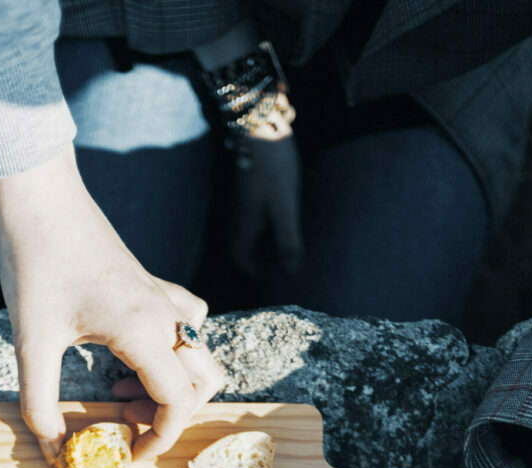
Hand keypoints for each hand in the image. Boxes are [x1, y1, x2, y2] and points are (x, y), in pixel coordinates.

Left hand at [0, 148, 223, 463]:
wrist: (40, 197)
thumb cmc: (35, 262)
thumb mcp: (30, 344)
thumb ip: (40, 404)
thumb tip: (53, 450)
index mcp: (143, 331)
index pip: (178, 402)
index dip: (161, 439)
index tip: (131, 454)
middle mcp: (164, 315)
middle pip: (202, 382)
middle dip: (169, 415)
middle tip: (121, 420)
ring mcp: (162, 297)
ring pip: (201, 354)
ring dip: (174, 384)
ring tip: (121, 391)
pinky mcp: (150, 285)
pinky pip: (188, 322)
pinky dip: (173, 349)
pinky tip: (130, 352)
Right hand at [230, 134, 302, 278]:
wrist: (259, 123)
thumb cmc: (273, 166)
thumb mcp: (285, 206)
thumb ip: (288, 239)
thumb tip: (291, 271)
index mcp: (246, 223)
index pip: (241, 256)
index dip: (251, 271)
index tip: (264, 282)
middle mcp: (240, 212)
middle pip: (241, 243)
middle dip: (252, 258)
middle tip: (269, 268)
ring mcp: (244, 196)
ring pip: (247, 227)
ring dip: (257, 240)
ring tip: (274, 248)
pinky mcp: (250, 182)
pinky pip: (253, 211)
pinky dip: (262, 222)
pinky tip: (275, 217)